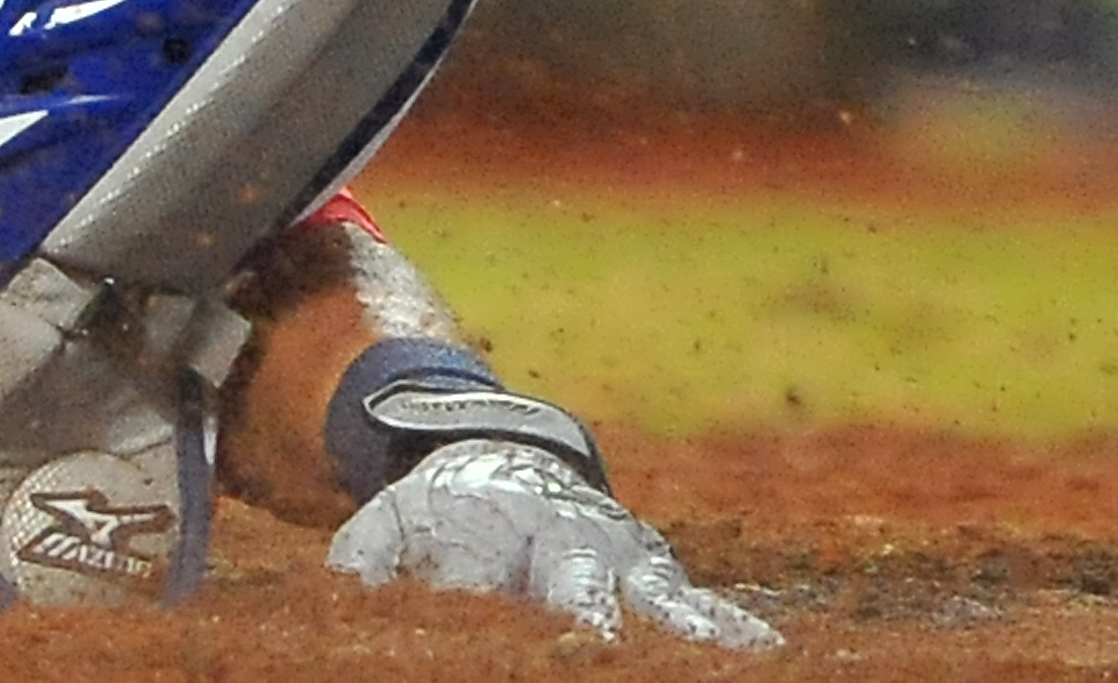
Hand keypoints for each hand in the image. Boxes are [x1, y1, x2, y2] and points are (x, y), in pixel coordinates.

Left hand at [331, 436, 779, 647]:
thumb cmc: (441, 511)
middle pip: (600, 593)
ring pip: (666, 599)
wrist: (501, 461)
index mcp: (511, 529)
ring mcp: (624, 560)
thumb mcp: (391, 525)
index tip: (545, 636)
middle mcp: (578, 543)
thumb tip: (346, 585)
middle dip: (607, 625)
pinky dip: (734, 626)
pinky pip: (701, 605)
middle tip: (609, 648)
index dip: (534, 610)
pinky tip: (771, 653)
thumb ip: (368, 558)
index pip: (523, 582)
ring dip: (693, 630)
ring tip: (742, 657)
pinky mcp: (657, 580)